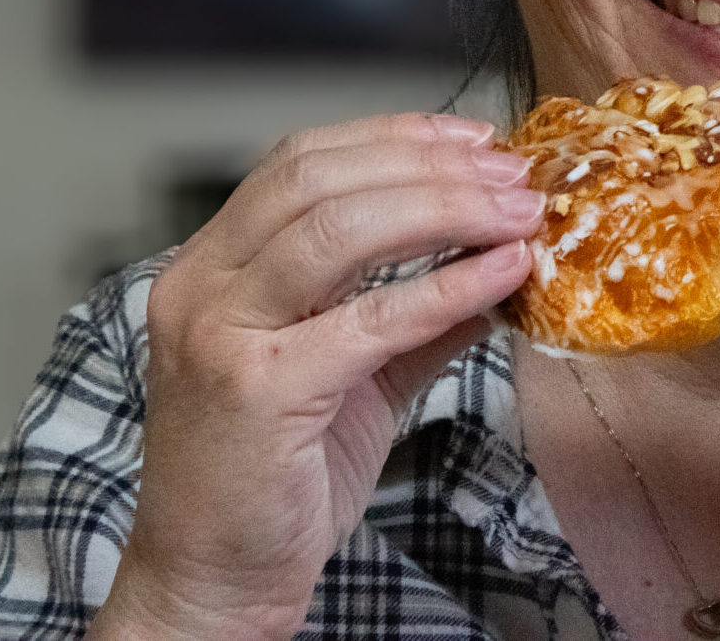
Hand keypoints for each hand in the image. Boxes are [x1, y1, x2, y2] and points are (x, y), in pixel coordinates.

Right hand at [91, 113, 543, 640]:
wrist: (212, 582)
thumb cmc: (274, 475)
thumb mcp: (354, 371)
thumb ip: (418, 313)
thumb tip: (501, 259)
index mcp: (212, 265)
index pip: (301, 159)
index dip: (395, 137)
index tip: (476, 140)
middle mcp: (201, 286)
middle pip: (322, 179)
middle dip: (430, 167)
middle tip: (512, 175)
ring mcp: (220, 335)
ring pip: (340, 230)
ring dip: (446, 209)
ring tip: (517, 214)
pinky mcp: (258, 391)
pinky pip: (370, 318)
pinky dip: (446, 286)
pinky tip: (503, 273)